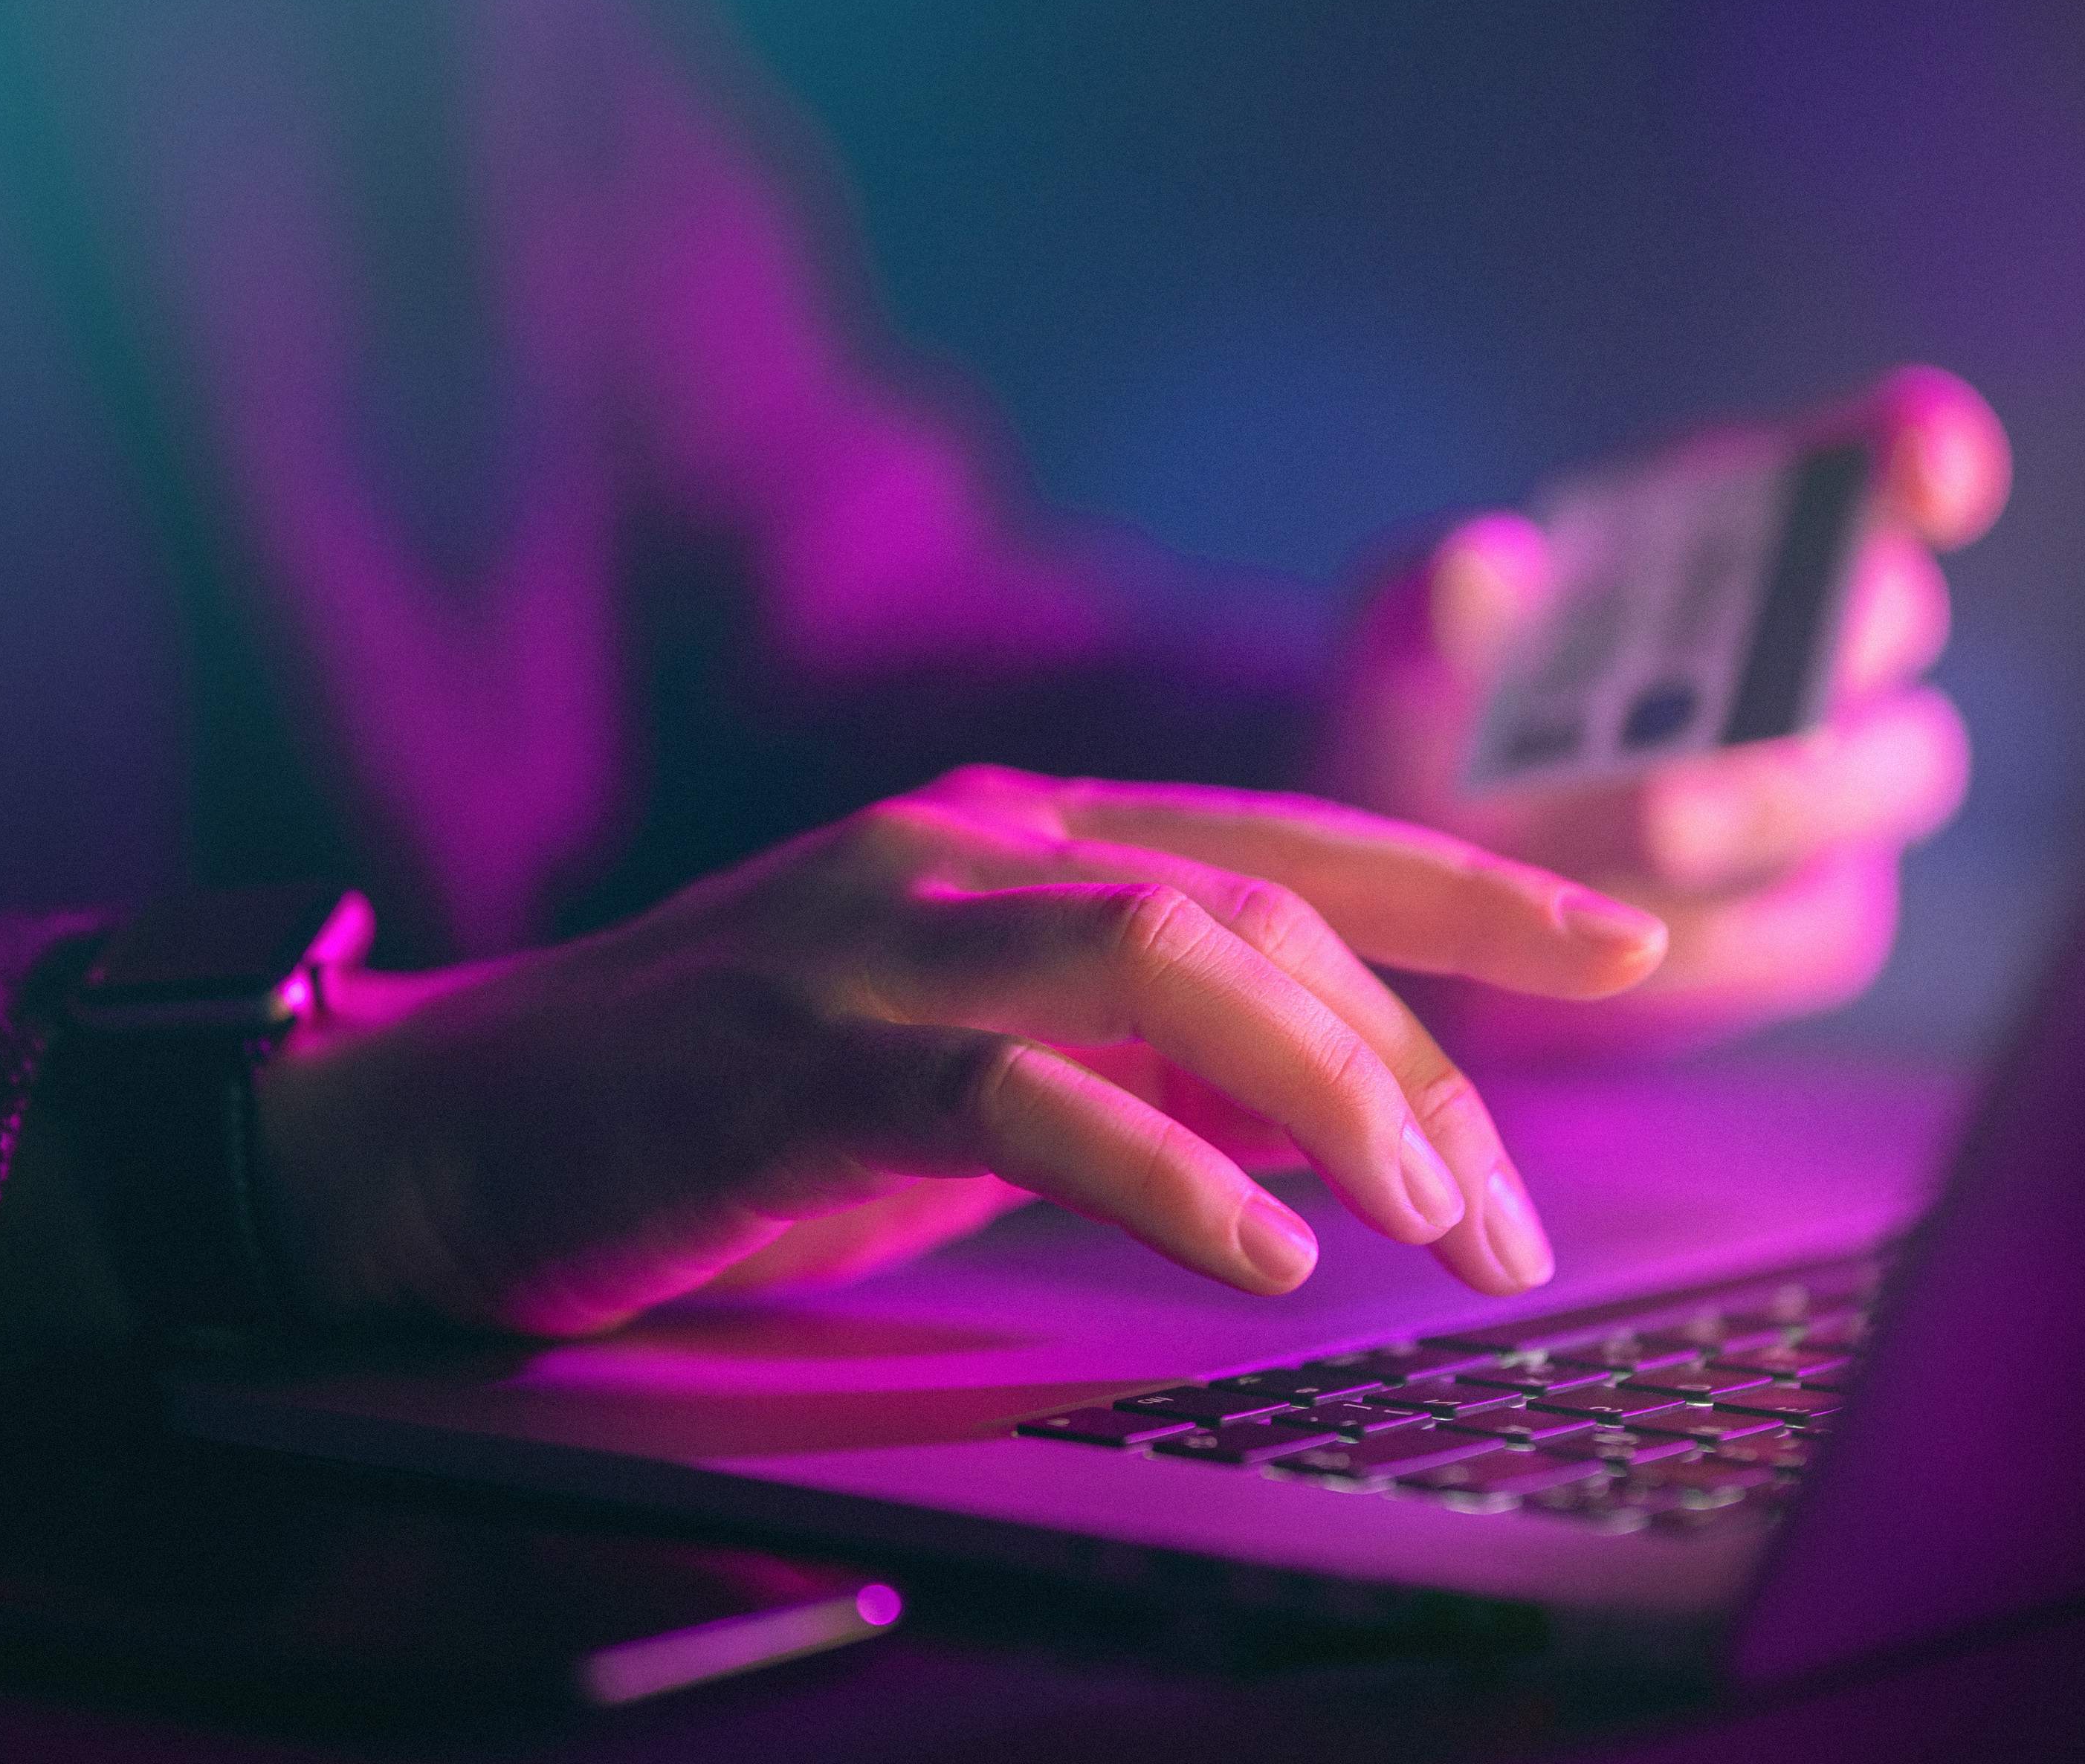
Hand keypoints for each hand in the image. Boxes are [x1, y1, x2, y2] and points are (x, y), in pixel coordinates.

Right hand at [250, 767, 1667, 1335]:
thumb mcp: (975, 1070)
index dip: (1473, 885)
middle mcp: (966, 844)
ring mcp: (880, 936)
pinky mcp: (801, 1056)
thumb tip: (1327, 1110)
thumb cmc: (731, 1104)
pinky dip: (1161, 1172)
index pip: (1293, 838)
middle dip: (1426, 1064)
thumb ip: (1140, 1057)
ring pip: (1169, 953)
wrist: (454, 1125)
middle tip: (1513, 1224)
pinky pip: (1021, 1096)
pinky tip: (1260, 1252)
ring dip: (1332, 1092)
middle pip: (1265, 910)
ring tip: (1431, 1226)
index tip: (1630, 938)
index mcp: (1019, 831)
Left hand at [1321, 367, 2009, 1056]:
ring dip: (1786, 794)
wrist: (1413, 877)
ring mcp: (1839, 785)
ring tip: (1662, 821)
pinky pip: (1821, 925)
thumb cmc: (1439, 707)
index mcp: (1745, 523)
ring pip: (1895, 771)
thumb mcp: (1409, 637)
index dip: (1921, 449)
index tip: (1927, 474)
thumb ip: (1447, 598)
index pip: (1881, 454)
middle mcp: (1819, 640)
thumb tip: (1479, 565)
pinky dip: (1736, 932)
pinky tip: (1634, 936)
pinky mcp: (1814, 917)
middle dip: (1841, 634)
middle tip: (1758, 662)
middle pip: (1898, 612)